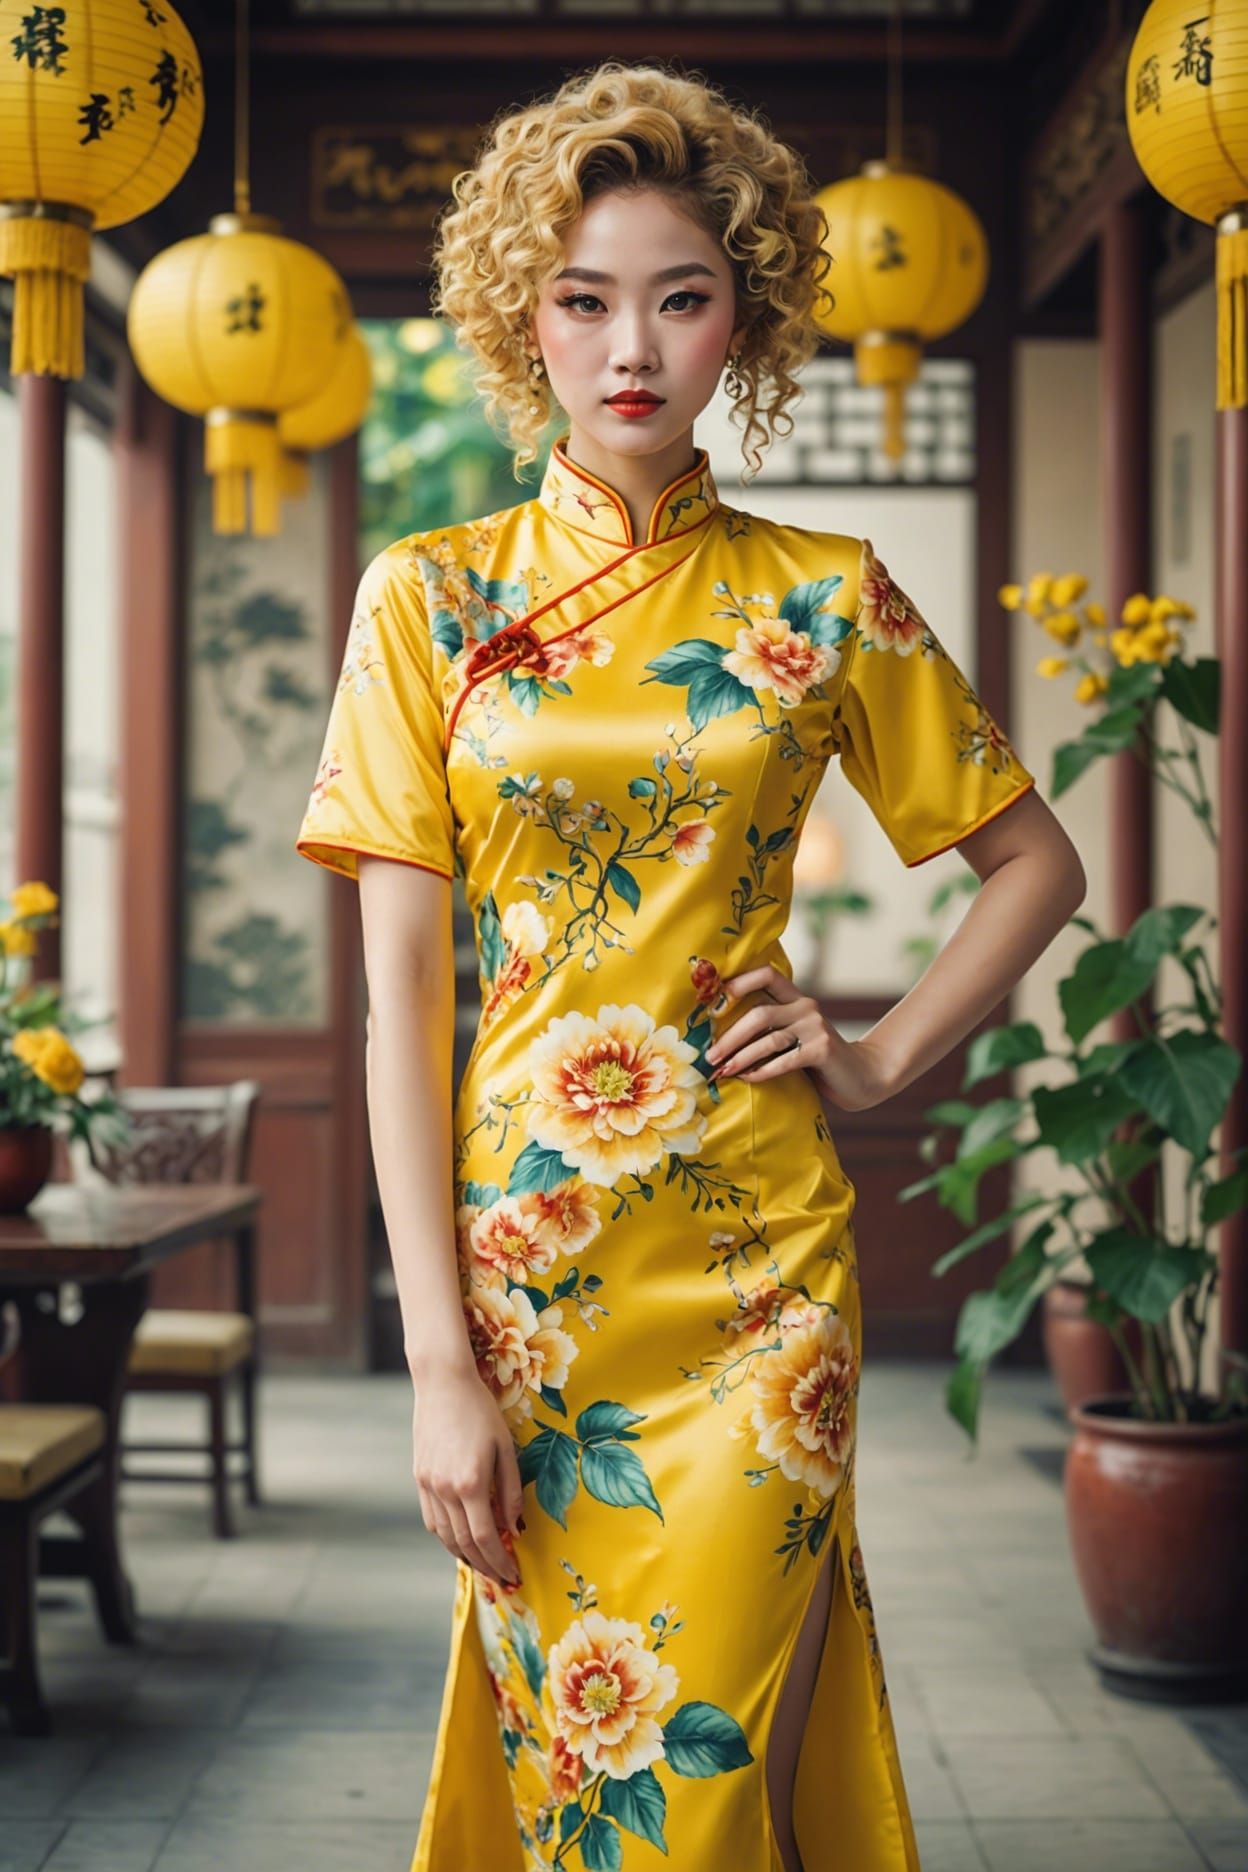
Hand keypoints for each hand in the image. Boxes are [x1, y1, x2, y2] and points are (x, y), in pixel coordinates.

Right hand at [411, 1367, 524, 1589]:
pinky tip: (460, 1541)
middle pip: (464, 1544)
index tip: (513, 1573)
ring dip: (465, 1556)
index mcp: (471, 1483)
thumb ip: (511, 1491)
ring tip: (484, 1565)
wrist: (443, 1383)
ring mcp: (428, 1485)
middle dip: (485, 1566)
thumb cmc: (480, 1410)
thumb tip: (515, 1526)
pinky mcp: (420, 1478)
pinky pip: (432, 1520)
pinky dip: (447, 1537)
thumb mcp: (505, 1448)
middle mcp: (445, 1490)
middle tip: (503, 1578)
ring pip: (445, 1536)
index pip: (485, 1537)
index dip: (499, 1560)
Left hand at [705, 964, 898, 1111]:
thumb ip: (768, 1029)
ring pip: (768, 1039)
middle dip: (729, 1036)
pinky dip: (761, 1071)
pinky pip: (783, 1060)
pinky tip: (746, 1078)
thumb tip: (717, 1037)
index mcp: (796, 998)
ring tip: (722, 1070)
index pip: (767, 974)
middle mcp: (806, 1007)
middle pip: (759, 1014)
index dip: (739, 982)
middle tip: (710, 1056)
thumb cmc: (815, 1058)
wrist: (860, 1076)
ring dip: (740, 1057)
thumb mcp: (792, 1036)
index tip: (712, 1005)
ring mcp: (816, 1027)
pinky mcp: (822, 1049)